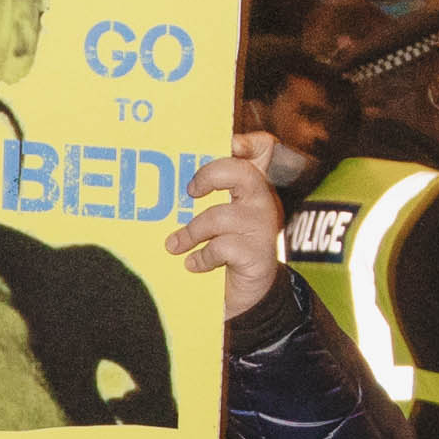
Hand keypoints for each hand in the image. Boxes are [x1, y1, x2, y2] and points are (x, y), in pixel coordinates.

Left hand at [163, 132, 283, 320]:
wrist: (250, 296)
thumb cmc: (227, 249)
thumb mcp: (218, 219)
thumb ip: (205, 195)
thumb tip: (173, 183)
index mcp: (254, 186)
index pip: (264, 150)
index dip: (249, 142)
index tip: (229, 144)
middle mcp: (264, 202)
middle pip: (243, 173)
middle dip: (210, 176)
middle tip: (191, 191)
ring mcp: (262, 228)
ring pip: (221, 216)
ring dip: (191, 231)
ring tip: (173, 244)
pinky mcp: (258, 255)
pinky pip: (221, 248)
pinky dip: (201, 257)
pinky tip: (192, 264)